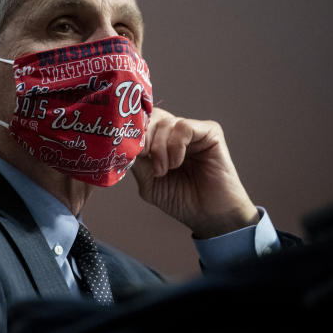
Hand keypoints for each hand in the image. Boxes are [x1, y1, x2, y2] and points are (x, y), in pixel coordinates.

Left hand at [131, 107, 258, 237]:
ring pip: (165, 122)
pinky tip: (177, 163)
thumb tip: (122, 141)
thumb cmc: (180, 199)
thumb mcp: (148, 181)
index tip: (127, 150)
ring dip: (159, 148)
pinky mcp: (210, 132)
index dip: (130, 131)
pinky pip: (183, 126)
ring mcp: (192, 131)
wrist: (208, 215)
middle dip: (142, 137)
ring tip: (164, 170)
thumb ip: (136, 160)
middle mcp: (174, 133)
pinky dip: (175, 146)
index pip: (140, 122)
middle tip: (145, 158)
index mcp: (159, 141)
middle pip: (151, 117)